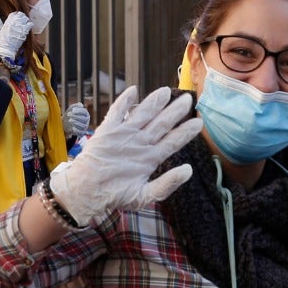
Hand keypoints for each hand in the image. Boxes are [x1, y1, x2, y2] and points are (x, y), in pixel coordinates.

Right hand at [0, 12, 31, 61]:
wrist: (6, 48)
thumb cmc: (2, 41)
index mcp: (8, 21)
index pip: (14, 14)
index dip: (16, 15)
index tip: (18, 18)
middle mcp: (13, 22)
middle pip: (20, 15)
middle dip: (22, 17)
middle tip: (23, 21)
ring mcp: (19, 26)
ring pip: (26, 18)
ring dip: (26, 21)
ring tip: (26, 24)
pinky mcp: (24, 31)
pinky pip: (30, 24)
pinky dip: (30, 25)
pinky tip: (29, 28)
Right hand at [49, 86, 203, 226]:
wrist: (88, 192)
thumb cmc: (115, 196)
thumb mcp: (144, 196)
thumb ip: (167, 184)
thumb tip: (188, 170)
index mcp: (151, 158)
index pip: (173, 142)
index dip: (185, 132)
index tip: (199, 123)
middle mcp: (140, 143)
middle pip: (161, 124)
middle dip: (175, 112)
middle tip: (189, 99)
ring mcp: (125, 136)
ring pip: (143, 115)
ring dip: (155, 102)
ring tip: (167, 91)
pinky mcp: (108, 131)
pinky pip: (117, 113)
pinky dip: (124, 102)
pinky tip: (133, 91)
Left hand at [63, 101, 90, 141]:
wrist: (64, 123)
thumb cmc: (70, 114)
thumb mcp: (72, 108)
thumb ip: (76, 106)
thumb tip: (80, 105)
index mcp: (85, 114)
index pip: (84, 112)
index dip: (79, 111)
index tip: (72, 110)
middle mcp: (86, 121)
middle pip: (83, 119)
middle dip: (76, 116)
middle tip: (68, 114)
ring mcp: (84, 127)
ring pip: (82, 125)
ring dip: (75, 122)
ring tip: (69, 120)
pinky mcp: (81, 133)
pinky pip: (80, 132)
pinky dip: (76, 130)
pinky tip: (72, 128)